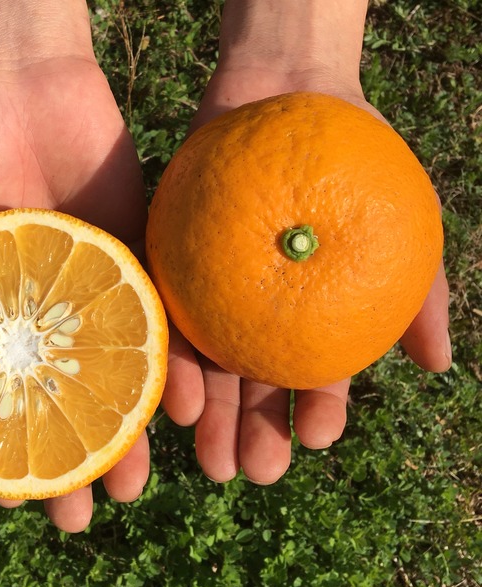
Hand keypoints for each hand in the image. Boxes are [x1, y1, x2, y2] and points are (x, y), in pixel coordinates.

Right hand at [0, 1, 148, 531]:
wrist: (20, 92)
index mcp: (1, 329)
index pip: (8, 410)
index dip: (12, 458)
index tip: (20, 500)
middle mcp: (55, 324)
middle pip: (71, 409)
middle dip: (79, 462)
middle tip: (87, 514)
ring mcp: (103, 299)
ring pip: (122, 381)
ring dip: (130, 435)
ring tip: (134, 483)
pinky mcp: (146, 267)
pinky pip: (165, 326)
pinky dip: (172, 369)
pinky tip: (178, 411)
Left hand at [161, 0, 450, 484]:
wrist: (288, 94)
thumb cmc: (353, 158)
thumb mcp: (403, 222)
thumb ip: (420, 295)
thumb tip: (437, 366)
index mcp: (310, 316)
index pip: (318, 378)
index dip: (319, 412)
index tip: (316, 437)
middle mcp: (258, 316)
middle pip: (256, 389)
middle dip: (256, 436)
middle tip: (252, 471)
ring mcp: (213, 297)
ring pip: (211, 372)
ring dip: (212, 421)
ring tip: (212, 462)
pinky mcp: (175, 272)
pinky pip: (170, 322)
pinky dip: (174, 364)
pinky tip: (175, 402)